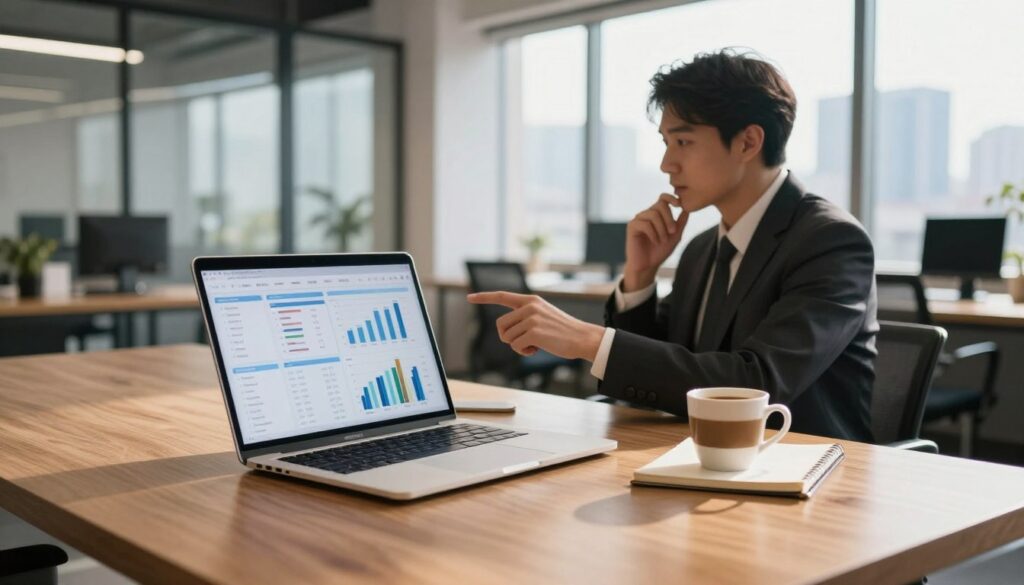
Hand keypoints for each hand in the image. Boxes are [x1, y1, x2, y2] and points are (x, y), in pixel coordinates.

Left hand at [466, 291, 605, 360]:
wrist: (582, 338)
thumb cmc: (562, 331)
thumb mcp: (543, 316)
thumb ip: (525, 317)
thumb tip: (505, 331)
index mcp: (531, 300)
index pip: (502, 296)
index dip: (484, 297)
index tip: (469, 297)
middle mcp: (529, 306)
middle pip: (500, 325)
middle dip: (507, 337)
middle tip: (524, 342)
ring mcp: (531, 318)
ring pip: (507, 337)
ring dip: (517, 346)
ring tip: (535, 344)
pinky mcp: (534, 332)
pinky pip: (515, 346)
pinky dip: (523, 352)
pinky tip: (537, 350)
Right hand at [624, 193, 687, 290]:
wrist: (647, 266)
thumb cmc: (660, 251)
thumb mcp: (675, 236)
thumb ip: (681, 222)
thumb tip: (688, 208)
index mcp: (657, 214)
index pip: (663, 198)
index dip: (671, 198)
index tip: (679, 205)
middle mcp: (647, 214)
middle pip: (660, 205)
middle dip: (669, 218)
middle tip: (673, 232)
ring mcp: (638, 219)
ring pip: (653, 214)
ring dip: (662, 229)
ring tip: (663, 240)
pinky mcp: (632, 226)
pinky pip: (645, 224)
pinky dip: (653, 234)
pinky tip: (655, 242)